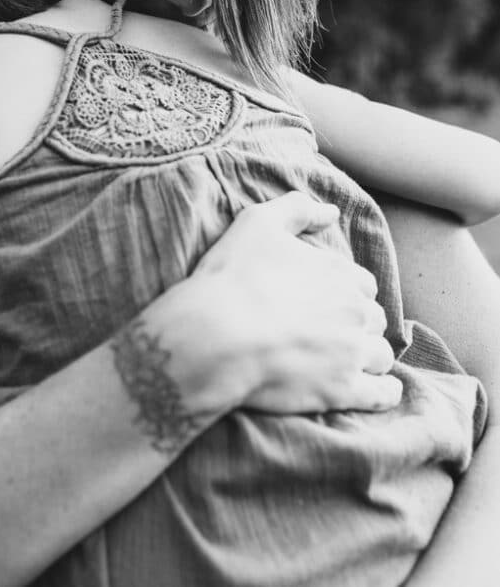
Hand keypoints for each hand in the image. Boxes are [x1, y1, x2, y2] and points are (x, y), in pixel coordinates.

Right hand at [190, 192, 401, 415]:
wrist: (216, 335)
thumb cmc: (234, 277)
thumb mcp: (259, 222)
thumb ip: (297, 208)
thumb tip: (331, 211)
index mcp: (338, 273)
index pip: (363, 284)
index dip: (348, 291)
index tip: (331, 300)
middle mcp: (354, 311)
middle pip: (374, 319)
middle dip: (360, 324)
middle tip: (336, 331)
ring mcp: (352, 353)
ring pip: (381, 355)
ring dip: (372, 356)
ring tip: (353, 362)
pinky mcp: (343, 390)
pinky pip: (383, 394)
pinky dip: (386, 392)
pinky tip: (381, 390)